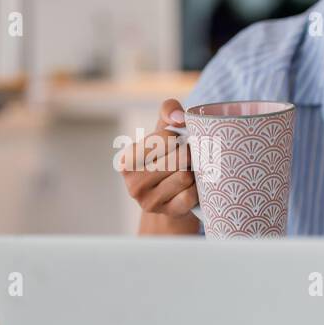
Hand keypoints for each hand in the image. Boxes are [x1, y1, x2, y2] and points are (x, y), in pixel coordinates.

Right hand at [118, 98, 199, 223]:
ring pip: (186, 176)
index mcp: (126, 159)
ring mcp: (147, 202)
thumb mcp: (164, 129)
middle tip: (186, 158)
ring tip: (187, 172)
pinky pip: (192, 195)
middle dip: (188, 154)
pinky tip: (190, 188)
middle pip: (179, 157)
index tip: (177, 142)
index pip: (166, 138)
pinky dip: (197, 189)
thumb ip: (169, 110)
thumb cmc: (167, 155)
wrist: (172, 194)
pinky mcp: (166, 213)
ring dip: (194, 172)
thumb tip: (179, 119)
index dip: (180, 137)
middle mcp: (132, 182)